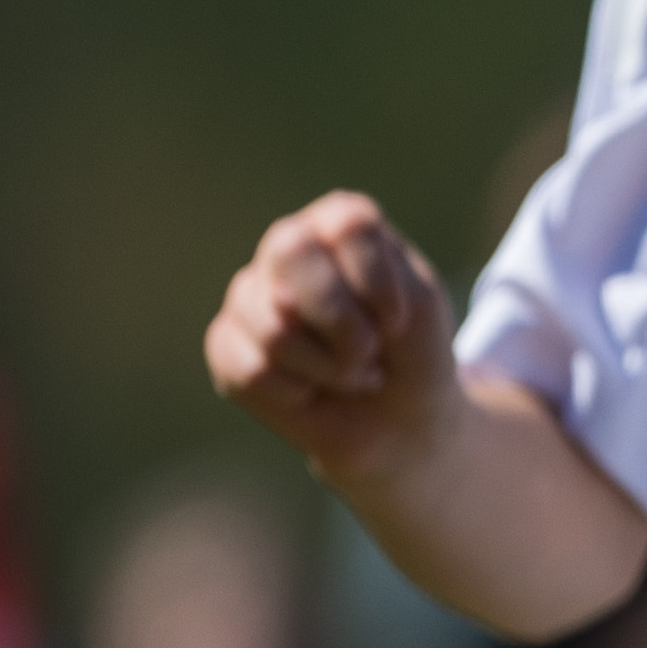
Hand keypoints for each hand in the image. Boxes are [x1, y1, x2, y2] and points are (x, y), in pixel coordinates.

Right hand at [206, 192, 461, 482]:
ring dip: (330, 368)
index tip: (398, 322)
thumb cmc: (413, 354)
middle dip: (343, 322)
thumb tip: (279, 302)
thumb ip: (369, 283)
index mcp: (338, 227)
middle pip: (292, 252)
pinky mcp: (226, 346)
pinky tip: (310, 391)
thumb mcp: (420, 309)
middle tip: (369, 351)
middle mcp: (286, 249)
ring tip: (348, 372)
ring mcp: (250, 296)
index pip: (348, 225)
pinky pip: (252, 372)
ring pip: (275, 326)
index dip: (377, 284)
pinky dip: (297, 395)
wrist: (401, 423)